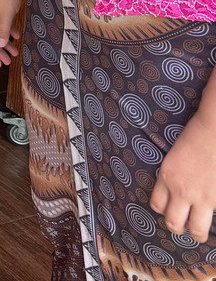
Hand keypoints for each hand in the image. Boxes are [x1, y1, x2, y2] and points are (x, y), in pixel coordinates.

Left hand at [151, 112, 215, 242]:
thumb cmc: (196, 135)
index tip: (167, 211)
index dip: (162, 210)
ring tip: (199, 235)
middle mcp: (182, 191)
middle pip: (173, 222)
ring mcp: (203, 198)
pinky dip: (215, 221)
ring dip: (197, 234)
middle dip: (176, 228)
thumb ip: (173, 174)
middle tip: (182, 229)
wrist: (215, 130)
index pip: (157, 204)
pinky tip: (214, 217)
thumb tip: (175, 187)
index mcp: (167, 177)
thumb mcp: (174, 155)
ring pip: (196, 229)